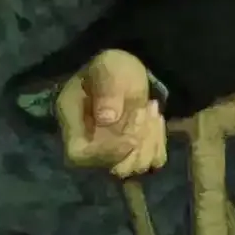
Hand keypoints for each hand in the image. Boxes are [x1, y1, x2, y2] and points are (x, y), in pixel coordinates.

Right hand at [55, 49, 166, 178]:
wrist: (124, 73)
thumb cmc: (110, 68)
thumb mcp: (107, 67)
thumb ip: (106, 89)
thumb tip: (107, 118)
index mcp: (74, 124)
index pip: (80, 155)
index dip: (106, 153)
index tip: (131, 139)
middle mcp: (91, 144)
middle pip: (113, 167)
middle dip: (136, 144)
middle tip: (145, 110)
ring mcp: (113, 151)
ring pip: (135, 166)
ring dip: (150, 140)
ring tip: (151, 108)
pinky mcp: (133, 151)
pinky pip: (152, 160)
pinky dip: (160, 143)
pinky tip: (156, 118)